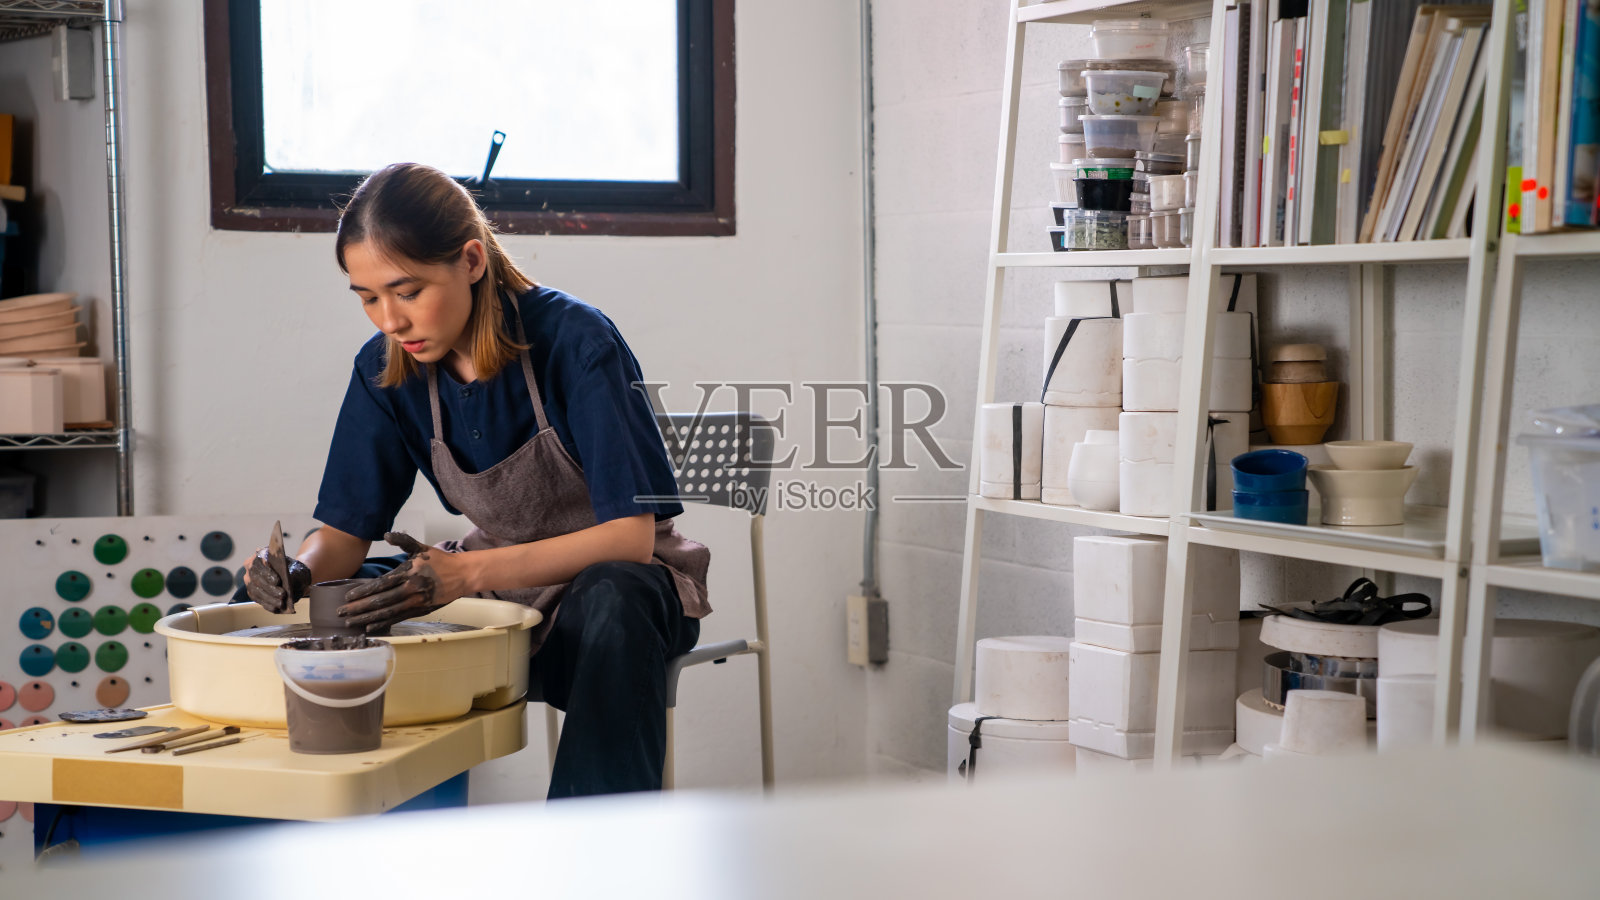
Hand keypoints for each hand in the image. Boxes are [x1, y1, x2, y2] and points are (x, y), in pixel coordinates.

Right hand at [244, 547, 312, 613]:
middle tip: (282, 594)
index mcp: (257, 556)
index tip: (278, 581)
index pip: (258, 564)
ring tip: (281, 604)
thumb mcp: (289, 565)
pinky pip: (258, 599)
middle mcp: (249, 569)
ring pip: (256, 591)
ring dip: (269, 599)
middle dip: (270, 589)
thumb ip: (284, 568)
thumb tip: (285, 579)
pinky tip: (276, 608)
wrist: (291, 573)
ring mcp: (249, 581)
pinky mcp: (252, 592)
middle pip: (256, 580)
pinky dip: (268, 605)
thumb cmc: (289, 567)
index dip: (267, 573)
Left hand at [338, 532, 469, 632]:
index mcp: (409, 573)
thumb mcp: (421, 548)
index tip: (347, 597)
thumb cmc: (440, 561)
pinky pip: (398, 618)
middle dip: (358, 608)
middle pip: (380, 601)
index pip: (381, 584)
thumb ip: (403, 540)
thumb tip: (386, 535)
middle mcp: (411, 589)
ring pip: (387, 613)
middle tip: (341, 612)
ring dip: (367, 619)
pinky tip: (369, 627)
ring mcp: (416, 602)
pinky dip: (383, 623)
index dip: (363, 592)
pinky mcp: (420, 610)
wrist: (463, 575)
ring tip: (350, 623)